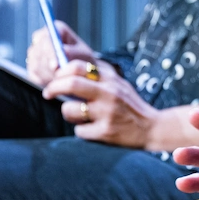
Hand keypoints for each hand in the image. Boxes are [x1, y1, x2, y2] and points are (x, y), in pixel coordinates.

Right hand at [25, 23, 98, 85]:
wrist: (81, 72)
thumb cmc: (83, 59)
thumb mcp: (82, 54)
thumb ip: (71, 52)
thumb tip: (62, 51)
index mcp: (56, 29)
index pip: (47, 38)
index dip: (50, 52)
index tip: (55, 66)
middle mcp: (42, 38)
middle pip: (38, 53)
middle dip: (50, 67)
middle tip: (61, 78)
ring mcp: (34, 52)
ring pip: (35, 65)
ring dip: (48, 75)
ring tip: (61, 80)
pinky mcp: (30, 65)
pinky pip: (33, 75)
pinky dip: (44, 80)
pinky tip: (54, 81)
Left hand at [46, 60, 185, 148]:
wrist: (151, 127)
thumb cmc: (128, 104)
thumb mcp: (117, 83)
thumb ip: (96, 75)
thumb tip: (65, 69)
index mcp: (110, 79)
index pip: (77, 67)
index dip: (60, 72)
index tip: (54, 78)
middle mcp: (108, 93)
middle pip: (71, 84)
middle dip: (53, 88)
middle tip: (47, 93)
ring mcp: (106, 113)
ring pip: (70, 110)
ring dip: (67, 112)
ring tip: (77, 114)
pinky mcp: (105, 132)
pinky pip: (79, 130)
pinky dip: (81, 130)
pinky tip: (91, 128)